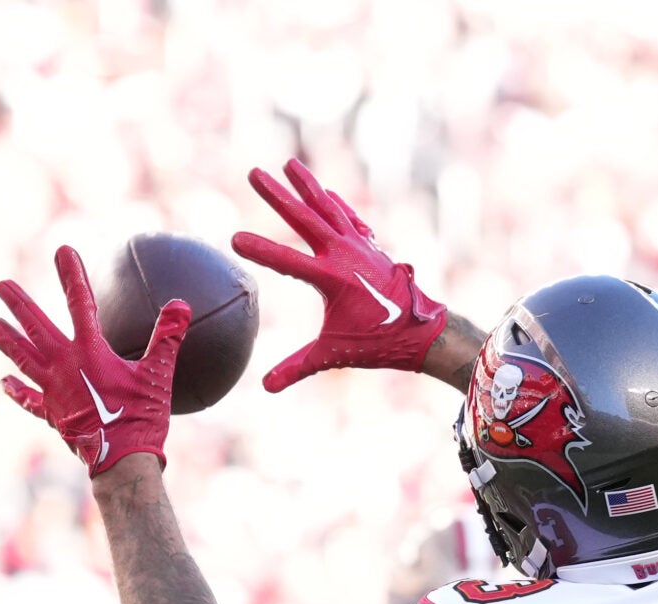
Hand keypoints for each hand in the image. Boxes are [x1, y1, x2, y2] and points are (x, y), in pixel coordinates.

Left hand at [0, 247, 190, 471]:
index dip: (72, 275)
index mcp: (89, 351)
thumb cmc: (142, 417)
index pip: (80, 303)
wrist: (121, 460)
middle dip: (18, 304)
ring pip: (22, 358)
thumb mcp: (159, 375)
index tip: (62, 251)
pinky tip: (4, 383)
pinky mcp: (53, 414)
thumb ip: (167, 337)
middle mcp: (64, 365)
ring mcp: (53, 390)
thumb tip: (180, 304)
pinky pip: (29, 400)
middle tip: (0, 286)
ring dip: (6, 340)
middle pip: (36, 327)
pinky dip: (17, 391)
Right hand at [232, 159, 446, 390]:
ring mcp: (360, 248)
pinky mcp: (370, 248)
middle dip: (277, 196)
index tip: (234, 238)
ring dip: (307, 186)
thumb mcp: (333, 354)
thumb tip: (265, 387)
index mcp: (332, 280)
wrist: (423, 332)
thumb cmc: (378, 343)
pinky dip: (336, 204)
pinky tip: (324, 191)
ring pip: (328, 209)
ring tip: (288, 163)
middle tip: (253, 172)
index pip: (287, 262)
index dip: (261, 250)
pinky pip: (349, 219)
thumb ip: (297, 367)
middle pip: (305, 219)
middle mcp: (345, 256)